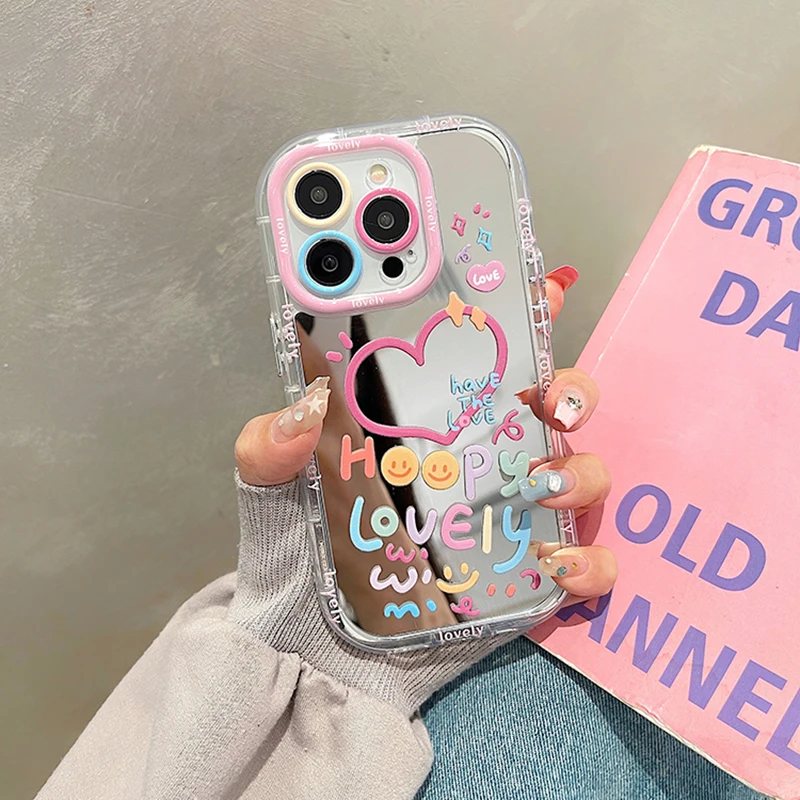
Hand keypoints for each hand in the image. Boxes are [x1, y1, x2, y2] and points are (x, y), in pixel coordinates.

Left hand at [235, 264, 616, 621]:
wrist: (319, 650)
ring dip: (579, 470)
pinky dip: (591, 560)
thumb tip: (296, 413)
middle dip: (570, 388)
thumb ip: (272, 449)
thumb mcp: (277, 493)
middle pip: (553, 404)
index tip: (542, 286)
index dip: (521, 313)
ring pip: (581, 472)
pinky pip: (589, 563)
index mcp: (429, 422)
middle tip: (550, 399)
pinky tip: (555, 563)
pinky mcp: (528, 577)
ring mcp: (511, 516)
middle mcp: (481, 459)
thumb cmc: (304, 558)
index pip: (485, 355)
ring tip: (541, 484)